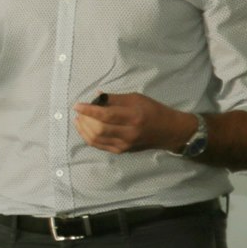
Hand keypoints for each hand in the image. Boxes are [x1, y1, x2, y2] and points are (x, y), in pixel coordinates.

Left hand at [71, 92, 192, 154]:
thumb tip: (95, 96)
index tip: (77, 105)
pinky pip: (99, 146)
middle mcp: (129, 133)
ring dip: (83, 129)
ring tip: (79, 119)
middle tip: (79, 112)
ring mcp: (125, 144)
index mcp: (134, 117)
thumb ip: (114, 99)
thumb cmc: (153, 110)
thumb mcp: (136, 98)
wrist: (169, 131)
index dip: (89, 110)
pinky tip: (84, 129)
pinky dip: (88, 137)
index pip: (106, 115)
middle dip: (85, 120)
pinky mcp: (122, 151)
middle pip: (99, 129)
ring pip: (96, 139)